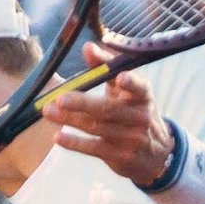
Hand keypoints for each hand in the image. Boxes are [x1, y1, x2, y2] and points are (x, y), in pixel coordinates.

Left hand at [50, 70, 172, 188]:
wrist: (156, 156)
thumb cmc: (134, 113)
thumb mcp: (126, 91)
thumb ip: (106, 66)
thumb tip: (88, 47)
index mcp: (143, 96)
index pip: (139, 88)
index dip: (131, 83)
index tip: (120, 78)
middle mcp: (140, 117)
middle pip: (109, 109)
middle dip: (83, 103)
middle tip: (60, 99)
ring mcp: (131, 139)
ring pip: (97, 127)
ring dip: (70, 120)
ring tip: (48, 112)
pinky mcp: (120, 156)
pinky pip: (94, 148)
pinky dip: (75, 143)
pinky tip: (58, 137)